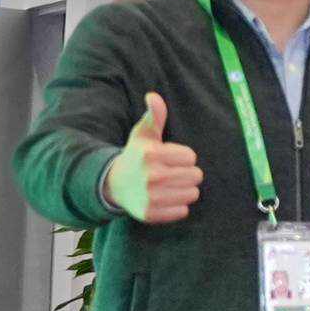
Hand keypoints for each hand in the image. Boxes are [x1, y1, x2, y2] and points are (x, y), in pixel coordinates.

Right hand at [101, 91, 201, 224]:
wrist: (114, 185)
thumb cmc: (136, 157)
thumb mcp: (143, 136)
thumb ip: (154, 116)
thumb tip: (153, 96)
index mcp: (151, 155)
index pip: (191, 157)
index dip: (183, 157)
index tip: (168, 158)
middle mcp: (150, 176)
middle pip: (196, 176)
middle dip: (186, 173)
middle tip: (169, 172)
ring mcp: (150, 197)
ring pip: (192, 194)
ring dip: (184, 190)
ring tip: (167, 185)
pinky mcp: (150, 214)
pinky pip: (183, 211)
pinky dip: (177, 207)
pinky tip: (163, 198)